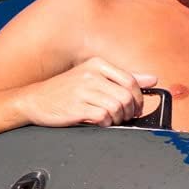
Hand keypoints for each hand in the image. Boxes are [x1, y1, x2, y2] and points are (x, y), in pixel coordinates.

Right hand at [17, 58, 157, 127]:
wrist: (34, 100)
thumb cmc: (66, 90)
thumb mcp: (93, 77)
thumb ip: (124, 77)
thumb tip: (153, 79)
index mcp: (97, 64)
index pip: (131, 81)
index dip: (138, 98)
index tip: (135, 107)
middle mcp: (91, 74)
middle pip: (126, 96)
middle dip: (130, 111)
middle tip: (124, 117)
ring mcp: (83, 90)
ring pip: (117, 107)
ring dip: (118, 118)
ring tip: (111, 119)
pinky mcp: (77, 107)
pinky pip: (104, 117)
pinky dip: (106, 123)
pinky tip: (99, 122)